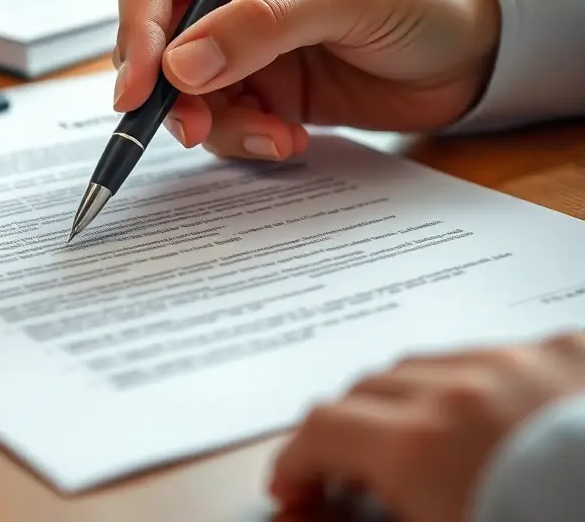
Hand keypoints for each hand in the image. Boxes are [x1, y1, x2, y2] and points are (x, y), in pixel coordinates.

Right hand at [111, 0, 500, 159]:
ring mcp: (239, 45)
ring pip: (183, 93)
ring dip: (218, 124)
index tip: (139, 88)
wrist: (471, 55)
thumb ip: (262, 26)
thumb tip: (179, 67)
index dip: (136, 30)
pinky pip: (221, 122)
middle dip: (169, 91)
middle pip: (156, 42)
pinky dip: (245, 139)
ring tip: (276, 136)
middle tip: (195, 129)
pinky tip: (290, 139)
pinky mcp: (259, 90)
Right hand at [268, 332, 584, 521]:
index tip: (296, 490)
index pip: (321, 430)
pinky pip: (495, 352)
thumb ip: (374, 519)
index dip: (297, 461)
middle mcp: (458, 389)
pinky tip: (494, 417)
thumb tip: (316, 517)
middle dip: (347, 432)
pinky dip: (475, 382)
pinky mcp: (569, 350)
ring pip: (426, 363)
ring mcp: (517, 362)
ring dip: (407, 401)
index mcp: (420, 448)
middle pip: (366, 389)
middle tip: (354, 477)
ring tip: (423, 443)